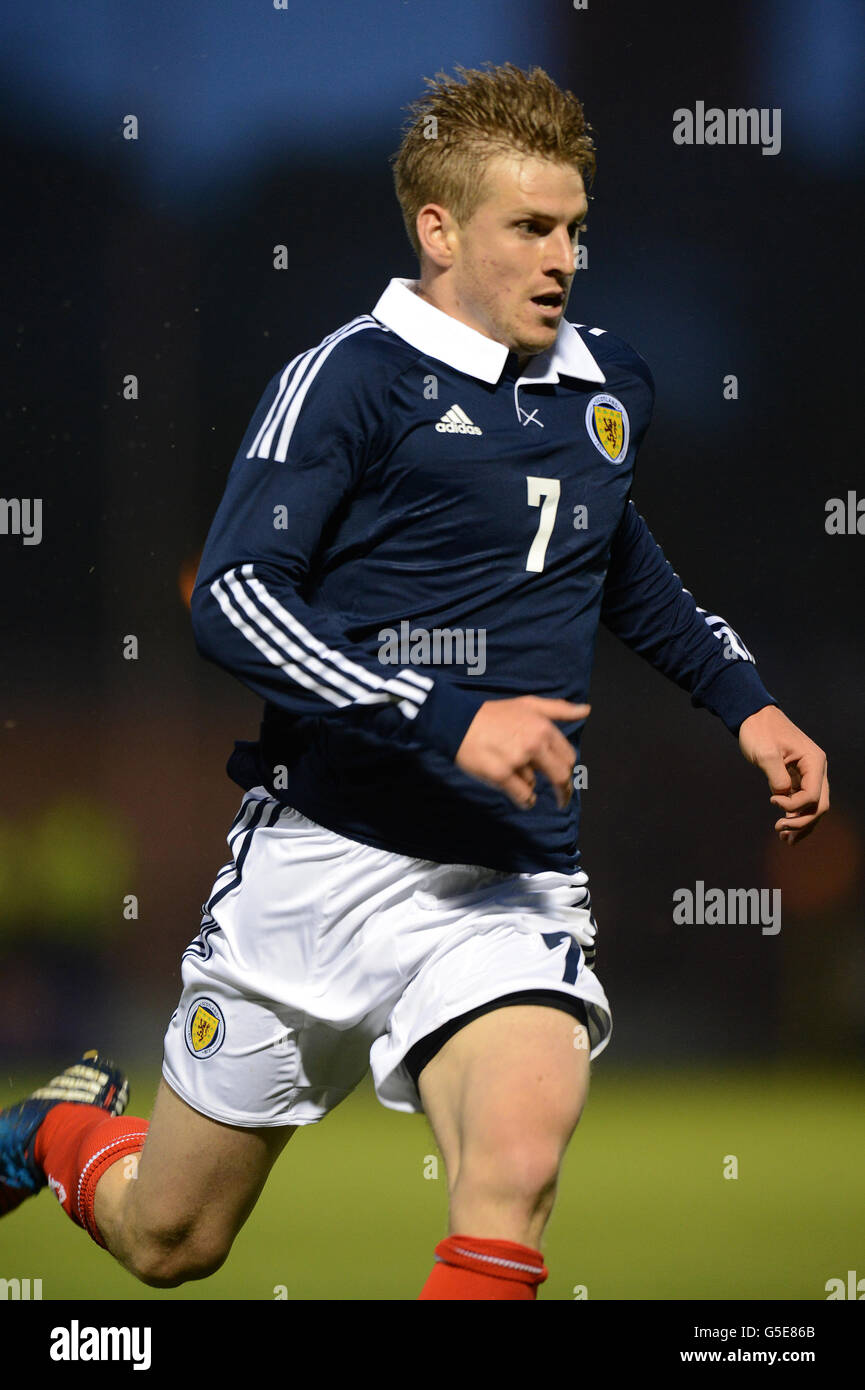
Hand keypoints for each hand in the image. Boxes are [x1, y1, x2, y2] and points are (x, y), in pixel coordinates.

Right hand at [455, 697, 588, 809]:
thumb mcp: (528, 704)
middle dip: (563, 790)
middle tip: (561, 800)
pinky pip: (523, 796)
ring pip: (535, 785)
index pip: (568, 756)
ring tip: (513, 775)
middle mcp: (534, 743)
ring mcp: (517, 760)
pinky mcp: (501, 775)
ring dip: (529, 786)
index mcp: (543, 727)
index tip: (565, 779)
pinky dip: (525, 800)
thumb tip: (586, 710)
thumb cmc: (492, 714)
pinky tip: (522, 798)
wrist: (457, 721)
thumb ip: (559, 709)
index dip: (568, 769)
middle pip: (560, 775)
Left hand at [738, 705, 828, 844]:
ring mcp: (809, 774)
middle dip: (802, 822)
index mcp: (814, 761)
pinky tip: (785, 828)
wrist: (753, 716)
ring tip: (785, 839)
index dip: (794, 807)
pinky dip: (796, 815)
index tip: (772, 801)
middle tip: (779, 831)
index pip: (813, 796)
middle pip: (819, 805)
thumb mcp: (765, 754)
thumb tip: (783, 798)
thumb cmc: (759, 731)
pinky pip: (803, 801)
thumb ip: (777, 778)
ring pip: (813, 807)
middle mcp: (816, 769)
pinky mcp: (798, 777)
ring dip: (801, 824)